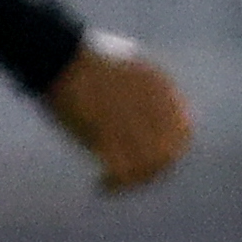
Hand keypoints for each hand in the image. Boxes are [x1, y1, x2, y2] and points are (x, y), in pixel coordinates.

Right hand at [45, 32, 190, 192]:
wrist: (59, 55)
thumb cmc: (83, 58)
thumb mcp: (127, 63)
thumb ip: (142, 86)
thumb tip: (143, 107)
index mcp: (161, 88)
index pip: (182, 132)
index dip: (170, 151)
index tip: (149, 159)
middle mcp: (154, 106)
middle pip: (167, 154)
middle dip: (151, 171)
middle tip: (131, 178)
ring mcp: (133, 120)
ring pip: (147, 167)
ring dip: (133, 182)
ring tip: (111, 184)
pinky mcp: (109, 134)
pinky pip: (123, 172)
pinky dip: (115, 185)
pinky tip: (101, 186)